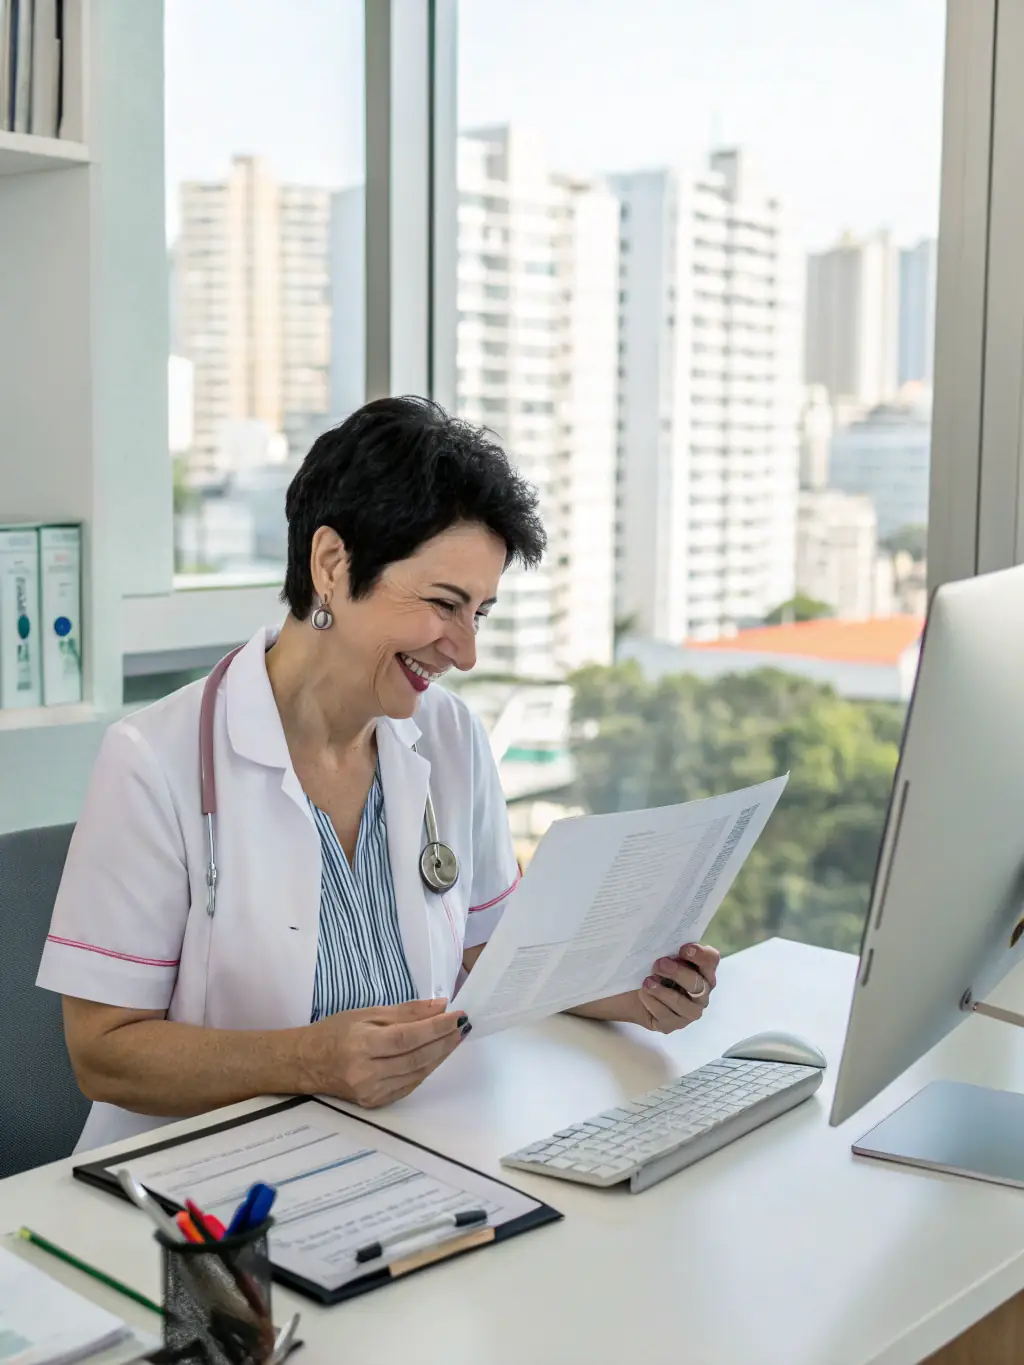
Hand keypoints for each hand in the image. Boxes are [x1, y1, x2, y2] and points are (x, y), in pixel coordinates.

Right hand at [299, 998, 467, 1107]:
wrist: (307, 1063)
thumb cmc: (335, 1032)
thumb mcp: (367, 1013)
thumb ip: (406, 1011)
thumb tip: (441, 1006)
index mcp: (361, 1045)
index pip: (408, 1037)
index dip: (436, 1028)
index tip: (458, 1016)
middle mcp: (366, 1073)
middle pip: (416, 1058)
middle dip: (445, 1041)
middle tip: (463, 1026)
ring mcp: (371, 1092)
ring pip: (417, 1073)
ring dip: (440, 1055)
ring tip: (455, 1038)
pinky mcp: (376, 1103)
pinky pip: (409, 1085)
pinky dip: (426, 1068)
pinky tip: (436, 1054)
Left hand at [634, 943, 719, 1034]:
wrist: (630, 993)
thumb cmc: (651, 969)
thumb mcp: (660, 956)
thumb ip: (670, 950)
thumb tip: (667, 942)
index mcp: (703, 971)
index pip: (711, 960)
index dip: (700, 955)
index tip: (683, 949)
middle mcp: (702, 993)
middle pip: (698, 984)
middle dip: (678, 973)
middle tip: (659, 964)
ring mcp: (690, 1011)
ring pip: (683, 1004)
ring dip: (663, 991)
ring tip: (647, 981)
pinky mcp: (673, 1024)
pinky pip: (666, 1016)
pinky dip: (653, 1003)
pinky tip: (643, 994)